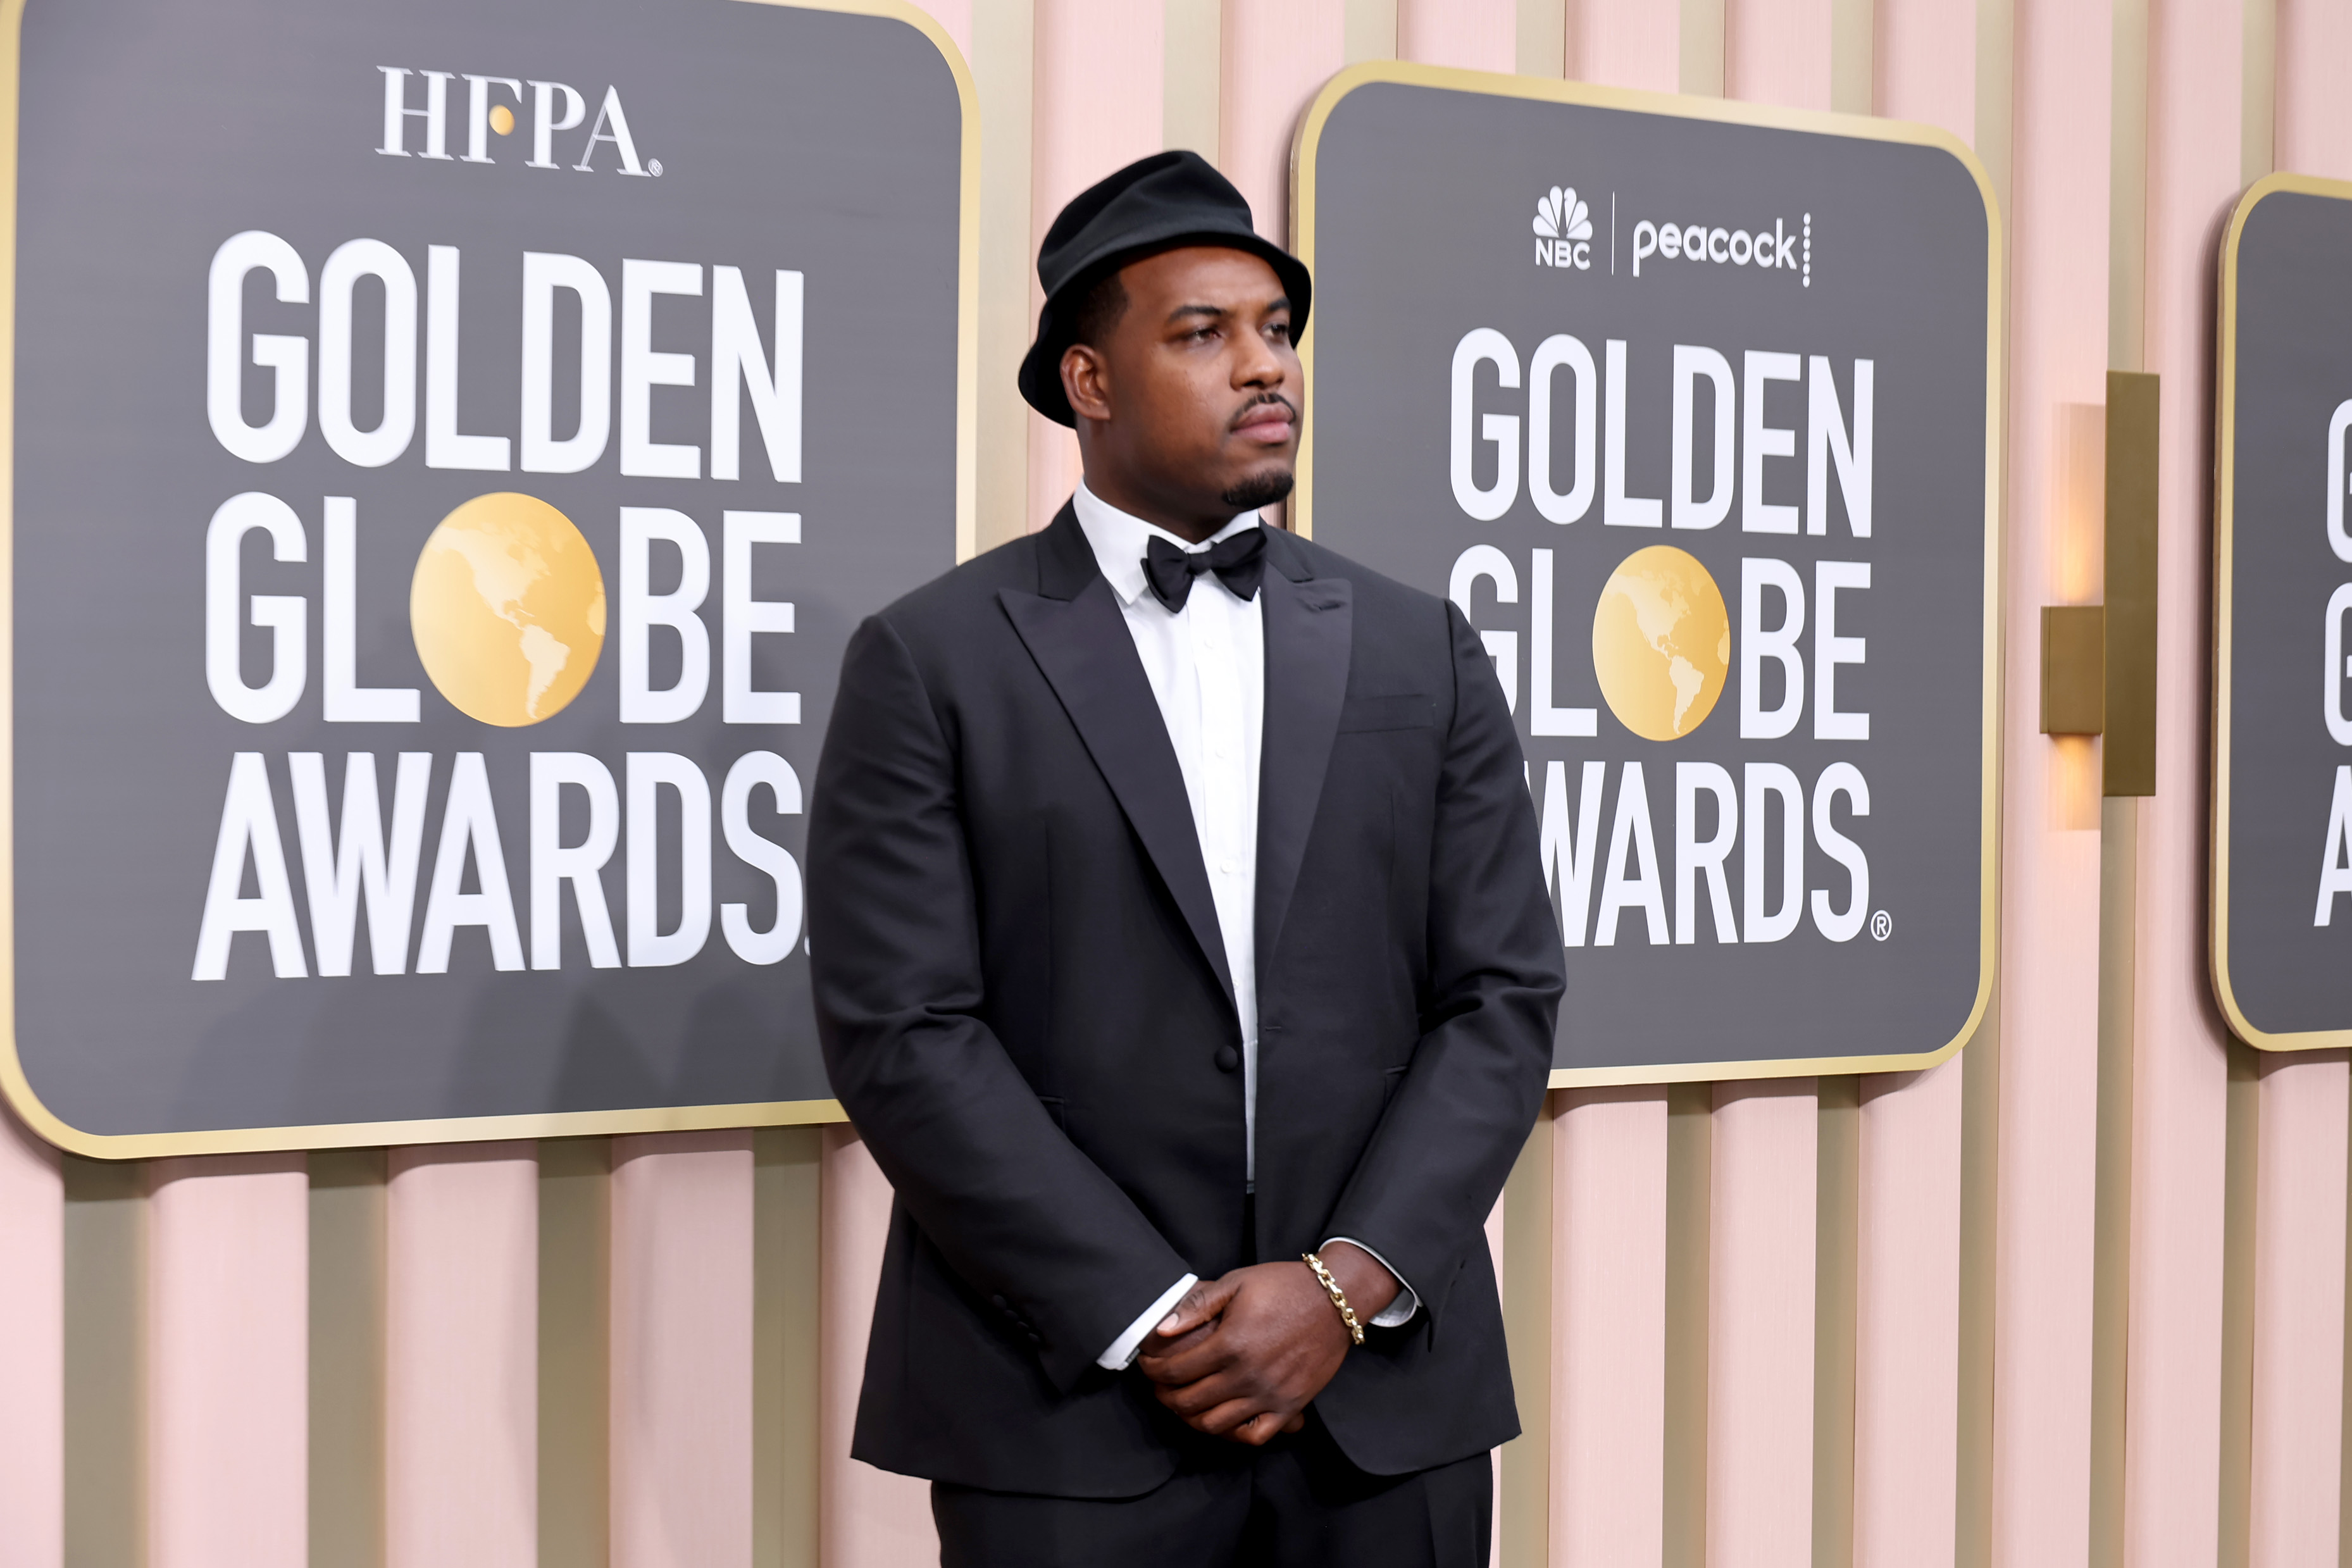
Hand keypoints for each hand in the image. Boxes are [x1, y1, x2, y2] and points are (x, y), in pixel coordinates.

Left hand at [1134, 1242, 1400, 1444]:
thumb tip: (1160, 1330)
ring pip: (1215, 1425)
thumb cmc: (1283, 1287)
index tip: (1146, 1364)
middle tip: (1158, 1385)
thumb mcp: (1236, 1283)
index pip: (1176, 1371)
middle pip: (1189, 1402)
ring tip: (1183, 1403)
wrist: (1335, 1300)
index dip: (1153, 1370)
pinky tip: (1221, 1419)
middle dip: (1165, 1395)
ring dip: (1191, 1418)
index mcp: (1231, 1344)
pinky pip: (1254, 1436)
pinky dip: (1232, 1434)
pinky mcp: (1289, 1406)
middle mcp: (1247, 1376)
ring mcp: (1269, 1396)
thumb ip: (1197, 1306)